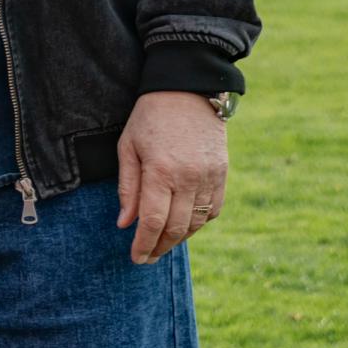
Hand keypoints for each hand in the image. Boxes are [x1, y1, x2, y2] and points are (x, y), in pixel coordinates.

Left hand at [116, 91, 227, 265]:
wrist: (187, 89)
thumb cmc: (150, 116)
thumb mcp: (128, 146)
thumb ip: (127, 188)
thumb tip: (125, 224)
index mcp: (160, 171)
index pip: (152, 222)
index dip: (144, 245)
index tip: (136, 258)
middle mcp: (188, 178)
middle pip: (176, 228)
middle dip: (159, 247)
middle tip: (148, 257)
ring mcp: (209, 177)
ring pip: (196, 223)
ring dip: (179, 238)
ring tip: (163, 243)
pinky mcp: (222, 173)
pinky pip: (213, 209)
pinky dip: (199, 223)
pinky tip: (185, 224)